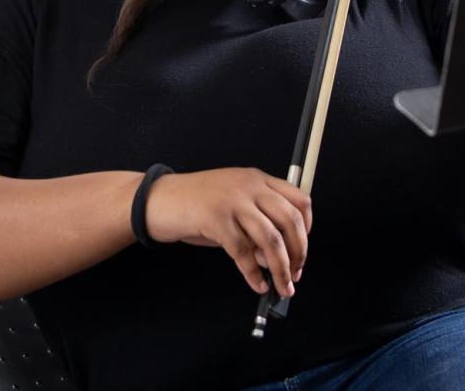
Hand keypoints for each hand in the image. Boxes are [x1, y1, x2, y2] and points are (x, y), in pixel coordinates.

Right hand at [141, 167, 312, 297]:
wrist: (157, 199)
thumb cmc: (193, 204)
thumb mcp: (232, 208)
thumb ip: (255, 228)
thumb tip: (277, 259)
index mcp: (256, 179)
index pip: (299, 200)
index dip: (307, 229)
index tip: (302, 250)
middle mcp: (249, 186)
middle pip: (290, 221)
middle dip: (299, 253)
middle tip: (295, 274)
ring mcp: (232, 201)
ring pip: (271, 239)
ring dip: (281, 269)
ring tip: (282, 286)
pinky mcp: (216, 219)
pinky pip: (243, 252)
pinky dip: (253, 273)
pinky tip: (256, 283)